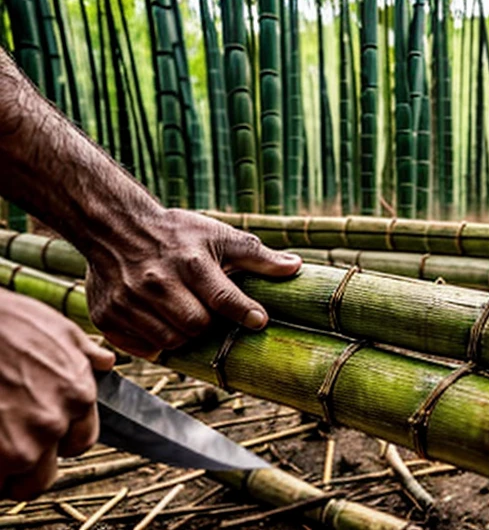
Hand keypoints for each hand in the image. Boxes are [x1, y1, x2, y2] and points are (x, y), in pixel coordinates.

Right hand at [0, 290, 114, 499]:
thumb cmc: (11, 321)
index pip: (79, 443)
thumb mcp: (62, 330)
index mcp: (78, 396)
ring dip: (6, 470)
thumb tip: (105, 361)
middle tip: (10, 445)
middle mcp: (54, 423)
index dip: (58, 441)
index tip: (40, 435)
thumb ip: (86, 354)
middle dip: (30, 463)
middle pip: (46, 472)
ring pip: (18, 480)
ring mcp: (20, 443)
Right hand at [84, 209, 301, 358]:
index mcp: (189, 262)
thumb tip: (296, 267)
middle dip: (210, 326)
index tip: (259, 320)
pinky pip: (142, 348)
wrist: (115, 226)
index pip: (224, 299)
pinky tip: (162, 324)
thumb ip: (258, 256)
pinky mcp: (106, 316)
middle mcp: (156, 282)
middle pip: (197, 327)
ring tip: (186, 317)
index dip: (245, 313)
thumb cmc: (177, 233)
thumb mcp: (219, 235)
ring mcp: (128, 301)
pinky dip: (156, 343)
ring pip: (170, 342)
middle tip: (210, 315)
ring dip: (184, 336)